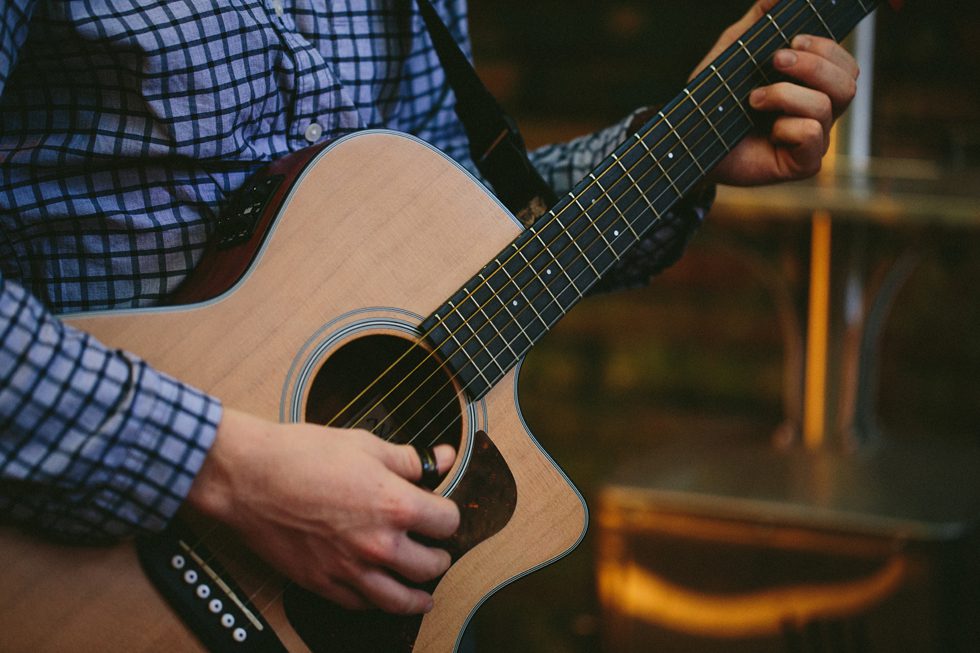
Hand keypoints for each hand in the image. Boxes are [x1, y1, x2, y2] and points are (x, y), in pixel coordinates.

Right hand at [186, 408, 459, 613]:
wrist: (248, 477)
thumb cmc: (301, 455)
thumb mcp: (365, 445)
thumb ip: (409, 459)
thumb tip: (442, 459)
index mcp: (394, 505)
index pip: (447, 523)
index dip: (448, 515)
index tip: (442, 513)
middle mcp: (377, 544)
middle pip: (431, 565)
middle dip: (439, 557)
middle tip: (437, 551)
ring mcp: (350, 569)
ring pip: (400, 600)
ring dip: (418, 596)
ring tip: (425, 594)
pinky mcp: (322, 583)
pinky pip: (361, 605)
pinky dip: (376, 602)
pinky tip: (380, 594)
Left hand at [693, 0, 859, 185]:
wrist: (689, 141)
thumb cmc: (714, 100)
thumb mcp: (734, 51)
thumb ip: (758, 21)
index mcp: (811, 86)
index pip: (844, 63)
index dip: (827, 47)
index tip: (792, 38)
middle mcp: (819, 112)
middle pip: (848, 82)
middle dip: (813, 65)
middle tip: (776, 61)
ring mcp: (813, 140)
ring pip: (828, 106)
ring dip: (787, 94)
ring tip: (754, 99)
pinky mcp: (802, 163)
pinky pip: (814, 135)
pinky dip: (789, 125)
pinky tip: (768, 130)